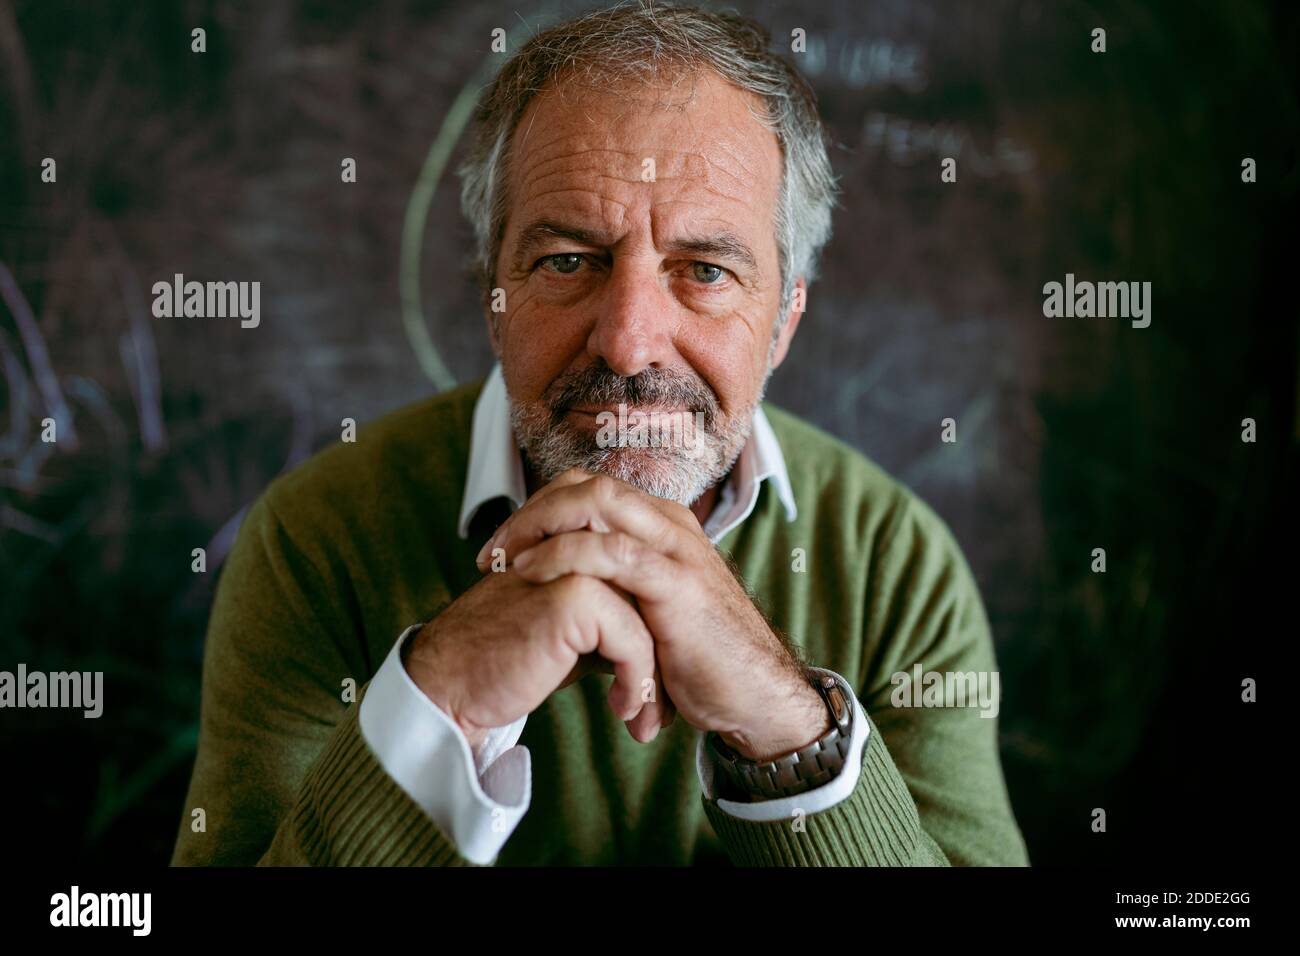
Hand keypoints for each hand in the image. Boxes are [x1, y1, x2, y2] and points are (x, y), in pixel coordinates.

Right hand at [403, 566, 671, 750]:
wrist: (453, 683)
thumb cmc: (510, 661)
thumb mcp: (574, 631)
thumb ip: (615, 617)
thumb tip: (665, 637)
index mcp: (580, 543)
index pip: (646, 583)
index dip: (658, 637)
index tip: (654, 688)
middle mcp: (581, 542)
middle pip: (653, 599)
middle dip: (664, 659)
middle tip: (657, 710)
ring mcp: (578, 563)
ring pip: (650, 621)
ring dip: (654, 678)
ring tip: (641, 717)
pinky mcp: (574, 595)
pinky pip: (634, 641)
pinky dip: (636, 682)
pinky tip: (621, 710)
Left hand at [477, 469, 829, 760]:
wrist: (755, 696)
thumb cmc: (700, 660)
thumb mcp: (650, 612)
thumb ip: (615, 589)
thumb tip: (559, 591)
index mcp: (662, 525)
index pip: (588, 488)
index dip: (538, 508)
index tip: (501, 547)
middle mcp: (669, 524)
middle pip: (586, 485)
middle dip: (530, 511)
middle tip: (492, 551)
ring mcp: (675, 549)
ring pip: (596, 502)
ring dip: (537, 526)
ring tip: (504, 562)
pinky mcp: (676, 584)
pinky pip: (611, 552)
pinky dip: (563, 556)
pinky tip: (532, 577)